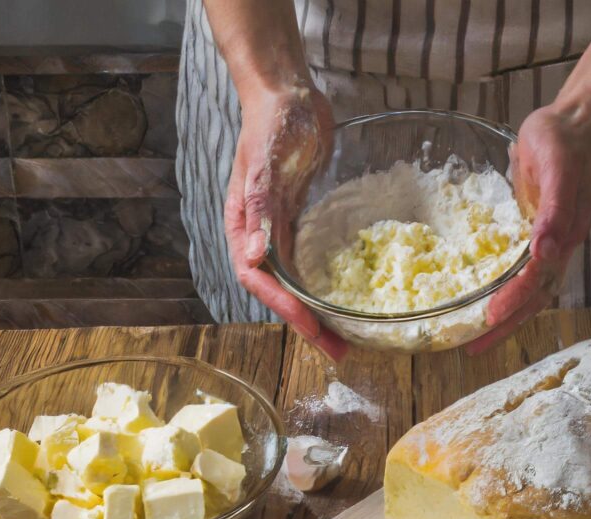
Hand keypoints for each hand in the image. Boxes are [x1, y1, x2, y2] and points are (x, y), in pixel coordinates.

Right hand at [224, 84, 348, 360]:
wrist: (288, 95)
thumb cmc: (271, 123)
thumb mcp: (263, 163)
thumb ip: (259, 207)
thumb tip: (255, 256)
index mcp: (243, 226)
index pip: (259, 279)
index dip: (284, 308)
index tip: (311, 327)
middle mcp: (261, 236)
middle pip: (280, 293)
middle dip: (308, 324)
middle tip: (338, 351)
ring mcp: (282, 231)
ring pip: (298, 283)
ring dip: (319, 312)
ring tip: (346, 337)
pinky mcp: (303, 222)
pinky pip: (313, 263)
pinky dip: (327, 285)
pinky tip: (347, 298)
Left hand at [467, 104, 590, 354]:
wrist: (574, 129)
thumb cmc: (566, 145)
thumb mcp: (560, 170)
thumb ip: (556, 211)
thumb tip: (546, 251)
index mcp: (563, 238)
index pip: (536, 280)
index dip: (513, 300)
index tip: (490, 316)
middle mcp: (555, 250)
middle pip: (532, 299)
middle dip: (505, 325)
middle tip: (472, 347)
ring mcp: (545, 246)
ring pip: (527, 293)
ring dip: (504, 317)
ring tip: (476, 338)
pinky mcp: (532, 237)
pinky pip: (518, 274)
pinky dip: (503, 293)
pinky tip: (482, 301)